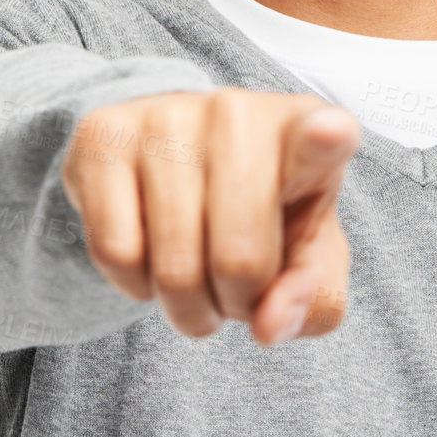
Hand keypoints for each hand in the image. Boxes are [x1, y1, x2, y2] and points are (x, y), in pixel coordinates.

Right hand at [60, 88, 359, 344]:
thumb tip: (268, 325)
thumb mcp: (306, 253)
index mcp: (305, 132)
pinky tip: (150, 250)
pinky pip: (116, 253)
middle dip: (237, 304)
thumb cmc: (260, 209)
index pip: (323, 136)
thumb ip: (312, 298)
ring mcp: (168, 115)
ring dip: (186, 305)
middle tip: (235, 286)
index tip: (332, 133)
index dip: (327, 139)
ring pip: (173, 267)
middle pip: (240, 259)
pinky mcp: (105, 134)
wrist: (174, 152)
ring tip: (196, 275)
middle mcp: (240, 111)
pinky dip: (134, 284)